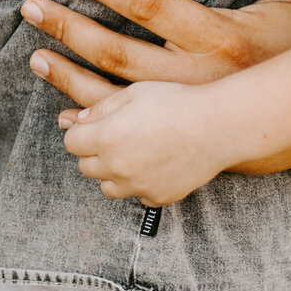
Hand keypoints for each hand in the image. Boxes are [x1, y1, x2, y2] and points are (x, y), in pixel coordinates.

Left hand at [24, 0, 290, 105]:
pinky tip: (63, 107)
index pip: (149, 5)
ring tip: (34, 56)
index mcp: (220, 36)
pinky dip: (90, 116)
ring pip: (112, 94)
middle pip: (117, 52)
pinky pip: (123, 126)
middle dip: (69, 28)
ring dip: (68, 76)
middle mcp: (196, 76)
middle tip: (30, 7)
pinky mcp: (176, 129)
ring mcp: (182, 108)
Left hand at [55, 80, 233, 205]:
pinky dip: (140, 186)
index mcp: (104, 138)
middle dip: (95, 153)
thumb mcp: (131, 93)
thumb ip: (99, 109)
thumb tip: (74, 121)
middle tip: (117, 138)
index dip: (82, 133)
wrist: (219, 125)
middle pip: (86, 167)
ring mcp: (138, 185)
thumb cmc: (176, 102)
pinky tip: (154, 167)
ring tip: (134, 154)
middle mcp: (117, 166)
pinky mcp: (160, 197)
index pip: (71, 143)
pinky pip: (138, 197)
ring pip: (108, 187)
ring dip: (113, 173)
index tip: (96, 127)